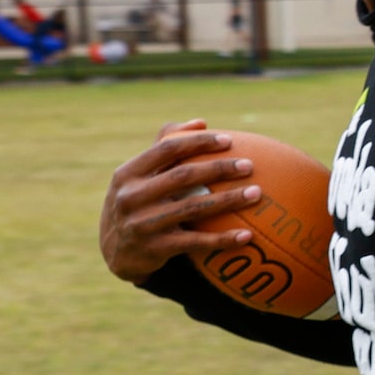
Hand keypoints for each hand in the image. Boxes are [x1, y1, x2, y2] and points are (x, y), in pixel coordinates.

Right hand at [99, 120, 258, 282]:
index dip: (199, 142)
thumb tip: (202, 123)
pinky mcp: (155, 249)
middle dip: (219, 168)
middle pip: (183, 176)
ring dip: (229, 200)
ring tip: (256, 194)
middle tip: (249, 166)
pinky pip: (196, 243)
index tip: (229, 141)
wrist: (118, 252)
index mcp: (128, 173)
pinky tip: (247, 236)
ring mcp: (142, 224)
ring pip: (193, 208)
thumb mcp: (140, 176)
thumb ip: (166, 146)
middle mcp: (131, 197)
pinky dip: (223, 240)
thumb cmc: (138, 203)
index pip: (167, 149)